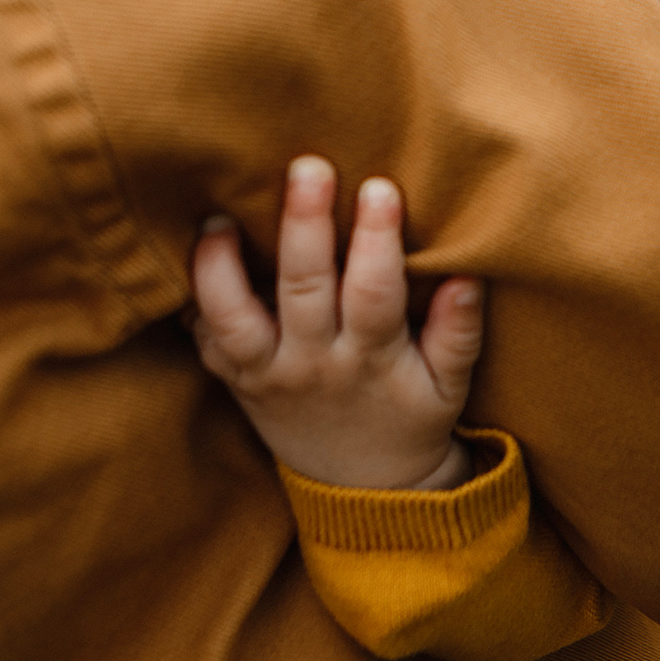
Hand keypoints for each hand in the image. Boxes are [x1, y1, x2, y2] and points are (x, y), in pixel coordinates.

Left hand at [190, 158, 484, 491]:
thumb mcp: (449, 386)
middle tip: (307, 168)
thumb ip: (458, 333)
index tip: (380, 188)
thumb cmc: (411, 420)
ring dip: (220, 267)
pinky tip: (193, 254)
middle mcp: (313, 365)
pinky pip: (205, 342)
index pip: (374, 294)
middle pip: (303, 289)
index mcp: (370, 360)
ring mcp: (267, 374)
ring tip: (219, 218)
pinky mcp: (236, 381)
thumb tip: (466, 277)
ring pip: (233, 319)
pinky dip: (194, 301)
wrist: (361, 492)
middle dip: (303, 226)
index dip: (377, 241)